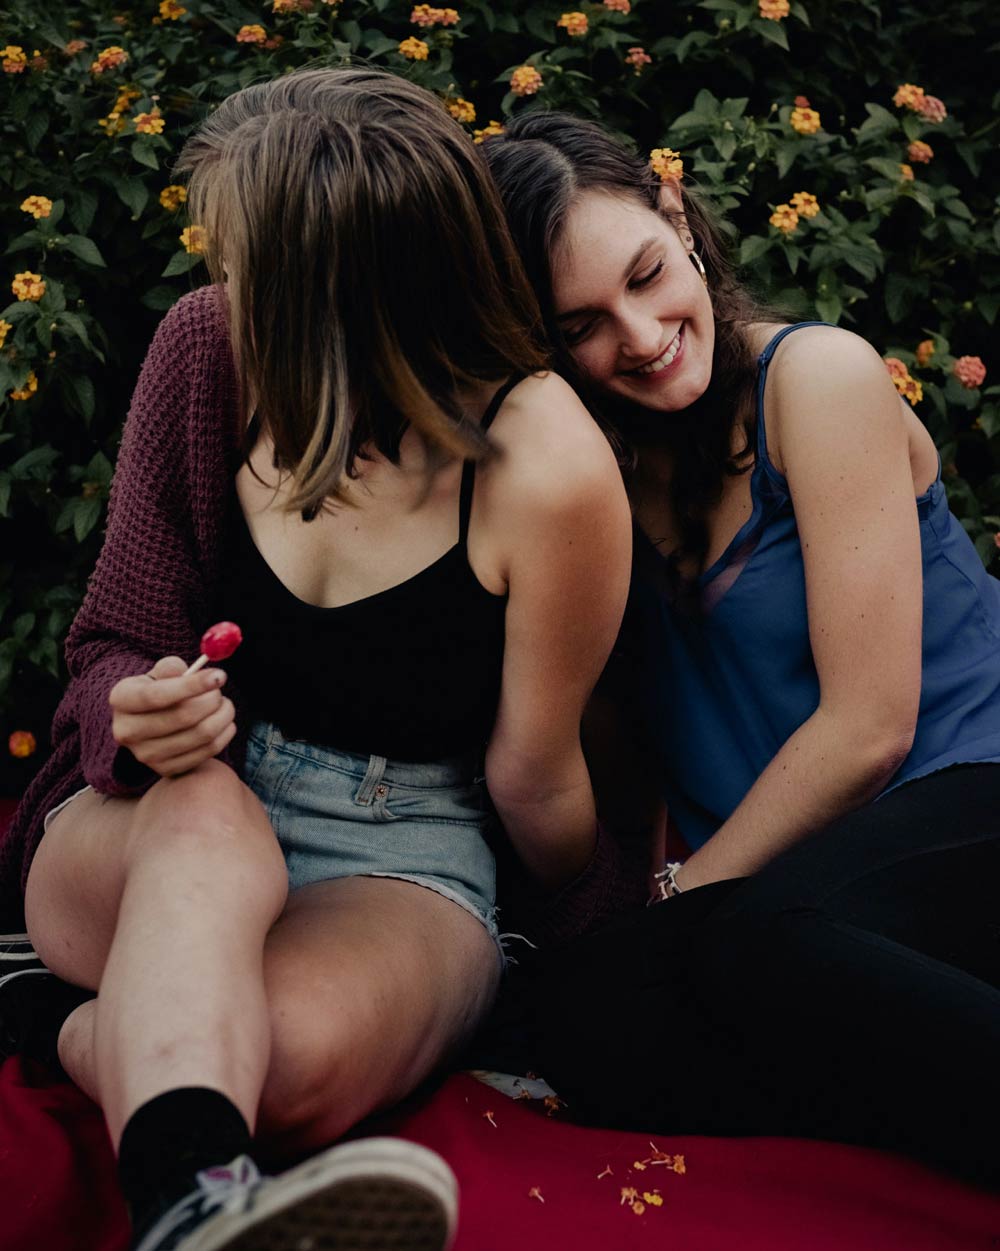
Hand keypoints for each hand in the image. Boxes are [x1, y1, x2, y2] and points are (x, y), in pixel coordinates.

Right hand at [109, 655, 235, 776]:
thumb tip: (187, 672)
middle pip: (182, 716)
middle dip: (212, 699)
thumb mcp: (158, 674)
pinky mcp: (166, 769)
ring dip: (223, 715)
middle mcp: (127, 731)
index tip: (219, 676)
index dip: (191, 685)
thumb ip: (170, 668)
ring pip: (201, 734)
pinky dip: (224, 733)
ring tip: (224, 704)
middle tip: (220, 690)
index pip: (156, 695)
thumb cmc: (159, 690)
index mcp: (121, 699)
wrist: (152, 724)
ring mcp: (146, 755)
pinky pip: (208, 750)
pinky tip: (224, 721)